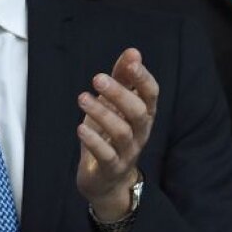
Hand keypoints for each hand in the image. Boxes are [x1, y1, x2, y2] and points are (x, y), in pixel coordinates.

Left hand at [75, 49, 157, 220]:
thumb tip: (133, 51)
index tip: (131, 60)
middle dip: (120, 93)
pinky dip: (94, 141)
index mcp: (143, 114)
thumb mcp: (114, 105)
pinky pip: (106, 155)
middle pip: (138, 112)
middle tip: (97, 78)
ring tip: (82, 98)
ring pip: (122, 132)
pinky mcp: (111, 168)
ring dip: (102, 113)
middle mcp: (140, 133)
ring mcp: (127, 152)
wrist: (106, 180)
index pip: (151, 94)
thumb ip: (123, 79)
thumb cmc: (110, 135)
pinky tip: (80, 128)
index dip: (142, 77)